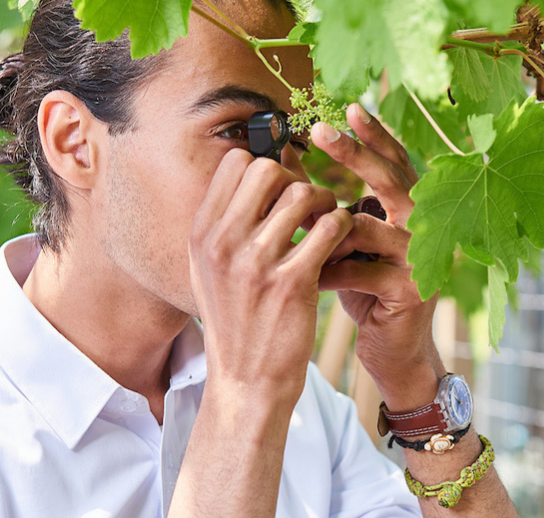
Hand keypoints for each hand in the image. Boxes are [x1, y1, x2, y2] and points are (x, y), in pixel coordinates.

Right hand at [188, 149, 352, 405]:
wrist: (245, 380)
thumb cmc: (234, 319)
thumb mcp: (210, 268)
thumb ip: (227, 220)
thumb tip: (257, 169)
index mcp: (202, 233)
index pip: (235, 162)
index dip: (265, 165)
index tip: (281, 187)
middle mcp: (223, 243)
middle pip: (267, 169)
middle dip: (295, 179)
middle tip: (309, 204)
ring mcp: (256, 263)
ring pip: (302, 193)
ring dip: (323, 201)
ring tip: (327, 221)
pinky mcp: (292, 283)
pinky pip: (329, 227)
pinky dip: (341, 226)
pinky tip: (338, 241)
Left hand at [312, 104, 443, 408]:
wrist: (392, 347)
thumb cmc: (364, 286)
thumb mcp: (344, 241)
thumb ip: (325, 204)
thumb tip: (285, 159)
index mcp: (409, 209)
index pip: (395, 161)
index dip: (376, 133)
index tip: (349, 106)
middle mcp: (424, 226)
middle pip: (391, 179)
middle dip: (355, 153)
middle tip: (321, 130)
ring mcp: (421, 258)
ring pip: (367, 228)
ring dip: (326, 232)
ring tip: (294, 235)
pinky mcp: (412, 290)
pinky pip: (360, 271)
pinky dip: (328, 272)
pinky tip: (308, 276)